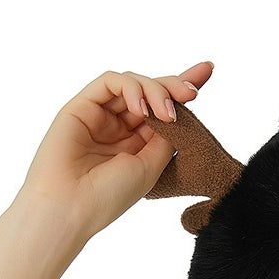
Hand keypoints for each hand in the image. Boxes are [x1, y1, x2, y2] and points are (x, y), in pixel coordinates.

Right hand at [17, 63, 213, 241]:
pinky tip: (142, 110)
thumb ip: (166, 137)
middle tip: (192, 91)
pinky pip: (110, 81)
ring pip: (133, 84)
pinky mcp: (82, 105)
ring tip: (167, 114)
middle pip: (151, 91)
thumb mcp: (151, 166)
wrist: (71, 206)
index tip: (207, 72)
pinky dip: (131, 89)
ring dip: (156, 91)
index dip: (183, 90)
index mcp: (138, 144)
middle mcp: (120, 126)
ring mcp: (101, 114)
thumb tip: (180, 110)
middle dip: (175, 85)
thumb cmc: (109, 195)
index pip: (164, 110)